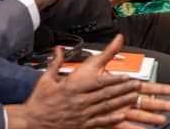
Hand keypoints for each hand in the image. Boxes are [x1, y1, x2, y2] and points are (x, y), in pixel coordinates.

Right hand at [7, 35, 161, 128]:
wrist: (32, 122)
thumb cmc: (39, 101)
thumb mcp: (45, 79)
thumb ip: (55, 63)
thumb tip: (58, 48)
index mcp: (71, 89)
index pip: (97, 82)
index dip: (113, 79)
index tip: (125, 75)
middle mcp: (79, 102)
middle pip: (106, 94)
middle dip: (123, 89)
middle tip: (137, 84)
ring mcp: (81, 115)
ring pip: (106, 107)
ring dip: (122, 102)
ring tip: (134, 97)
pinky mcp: (81, 125)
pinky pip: (99, 121)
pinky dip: (112, 118)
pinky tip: (122, 115)